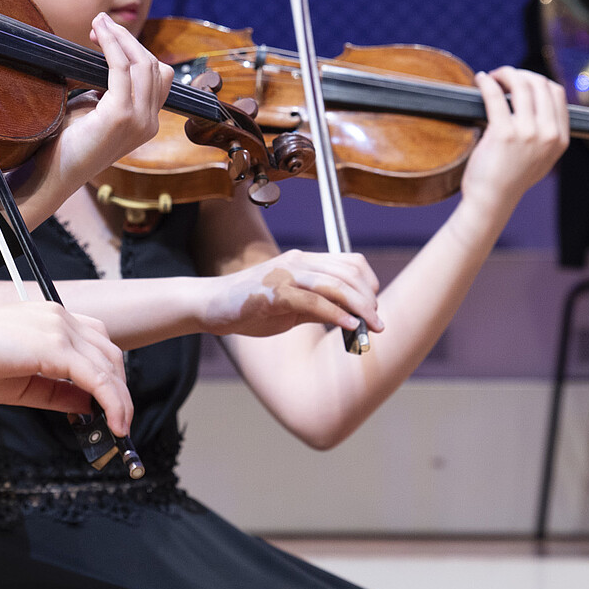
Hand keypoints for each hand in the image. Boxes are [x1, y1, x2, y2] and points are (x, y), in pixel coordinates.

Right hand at [0, 298, 133, 434]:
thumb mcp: (20, 383)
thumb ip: (56, 392)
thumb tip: (88, 406)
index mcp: (51, 320)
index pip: (96, 345)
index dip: (109, 377)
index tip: (110, 406)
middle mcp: (60, 318)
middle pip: (110, 353)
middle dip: (120, 390)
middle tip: (119, 421)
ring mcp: (59, 328)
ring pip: (109, 365)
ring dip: (121, 399)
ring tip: (120, 427)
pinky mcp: (54, 346)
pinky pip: (96, 377)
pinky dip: (112, 401)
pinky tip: (115, 422)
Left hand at [40, 13, 172, 191]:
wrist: (54, 174)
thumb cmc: (68, 143)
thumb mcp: (93, 109)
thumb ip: (106, 88)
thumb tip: (103, 58)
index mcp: (147, 122)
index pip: (159, 76)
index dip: (137, 50)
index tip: (107, 35)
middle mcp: (150, 123)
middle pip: (154, 65)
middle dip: (128, 39)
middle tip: (100, 23)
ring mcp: (139, 121)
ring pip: (143, 64)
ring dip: (120, 38)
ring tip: (99, 23)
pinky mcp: (121, 117)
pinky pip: (123, 70)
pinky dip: (112, 47)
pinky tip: (99, 35)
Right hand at [203, 249, 382, 338]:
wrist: (211, 306)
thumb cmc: (249, 306)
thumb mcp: (291, 306)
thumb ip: (318, 308)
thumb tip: (349, 318)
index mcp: (303, 261)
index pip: (350, 262)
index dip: (369, 284)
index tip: (374, 307)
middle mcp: (298, 262)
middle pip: (348, 273)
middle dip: (369, 299)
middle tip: (377, 323)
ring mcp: (286, 274)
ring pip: (336, 285)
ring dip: (360, 308)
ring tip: (371, 327)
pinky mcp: (275, 293)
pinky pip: (315, 301)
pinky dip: (337, 315)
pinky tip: (349, 327)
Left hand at [459, 68, 569, 214]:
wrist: (492, 200)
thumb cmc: (511, 179)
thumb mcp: (542, 159)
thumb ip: (547, 134)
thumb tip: (538, 103)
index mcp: (560, 139)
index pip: (556, 93)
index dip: (537, 80)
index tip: (521, 80)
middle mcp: (548, 134)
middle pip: (540, 84)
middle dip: (520, 74)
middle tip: (504, 76)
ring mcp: (527, 133)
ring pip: (521, 84)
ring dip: (505, 73)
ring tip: (493, 76)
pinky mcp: (504, 133)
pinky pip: (496, 96)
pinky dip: (487, 82)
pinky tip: (481, 79)